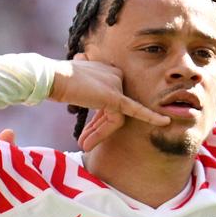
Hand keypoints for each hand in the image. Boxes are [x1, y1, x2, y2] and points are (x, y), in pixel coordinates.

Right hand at [49, 56, 169, 150]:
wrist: (50, 78)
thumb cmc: (56, 81)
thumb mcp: (75, 85)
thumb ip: (85, 90)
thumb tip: (81, 92)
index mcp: (108, 71)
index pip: (110, 101)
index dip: (99, 120)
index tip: (87, 133)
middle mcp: (116, 74)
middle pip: (114, 110)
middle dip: (99, 128)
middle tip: (84, 143)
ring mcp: (116, 84)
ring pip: (115, 117)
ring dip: (99, 133)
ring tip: (84, 145)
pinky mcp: (115, 96)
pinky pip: (134, 111)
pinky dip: (150, 117)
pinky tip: (165, 122)